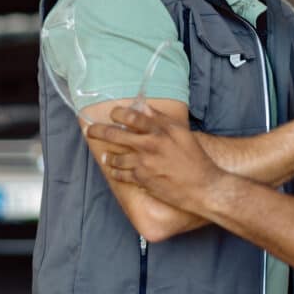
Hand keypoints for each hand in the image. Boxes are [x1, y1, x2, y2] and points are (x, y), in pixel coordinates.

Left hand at [85, 105, 223, 210]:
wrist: (202, 186)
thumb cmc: (195, 158)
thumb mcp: (181, 133)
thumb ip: (161, 119)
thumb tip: (143, 107)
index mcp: (160, 131)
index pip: (132, 117)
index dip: (118, 113)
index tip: (113, 114)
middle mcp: (149, 146)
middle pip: (116, 135)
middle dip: (99, 131)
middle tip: (91, 131)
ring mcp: (144, 164)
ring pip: (115, 158)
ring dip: (108, 156)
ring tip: (105, 156)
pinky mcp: (142, 180)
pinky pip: (121, 175)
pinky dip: (115, 172)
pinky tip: (114, 171)